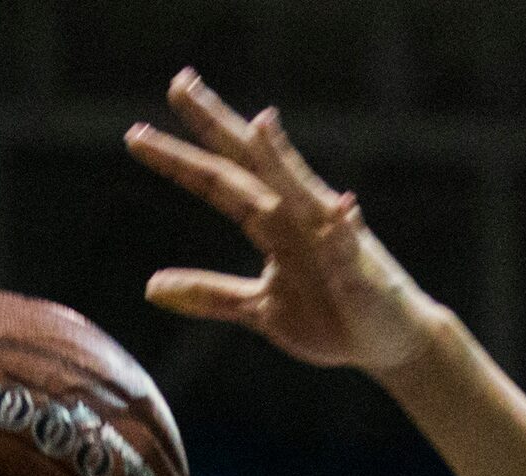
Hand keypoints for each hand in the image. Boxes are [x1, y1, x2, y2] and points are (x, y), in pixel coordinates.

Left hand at [127, 71, 444, 377]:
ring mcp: (330, 239)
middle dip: (216, 127)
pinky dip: (344, 228)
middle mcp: (298, 218)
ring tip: (258, 126)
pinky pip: (349, 248)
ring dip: (281, 161)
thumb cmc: (331, 318)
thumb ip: (211, 294)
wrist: (389, 343)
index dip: (179, 159)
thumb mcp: (261, 309)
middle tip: (179, 83)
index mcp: (272, 224)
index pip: (220, 182)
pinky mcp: (358, 269)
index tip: (136, 134)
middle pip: (250, 167)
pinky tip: (341, 210)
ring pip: (299, 194)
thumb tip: (150, 287)